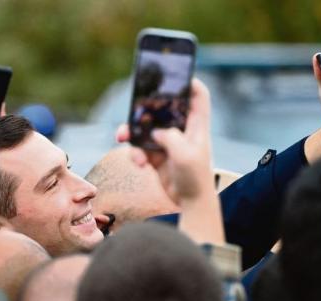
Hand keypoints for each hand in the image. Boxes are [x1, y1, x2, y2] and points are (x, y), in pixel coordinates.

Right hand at [118, 79, 214, 204]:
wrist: (190, 204)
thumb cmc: (195, 178)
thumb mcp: (185, 155)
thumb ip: (170, 137)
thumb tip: (156, 132)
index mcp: (196, 125)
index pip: (198, 96)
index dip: (188, 82)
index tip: (174, 75)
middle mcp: (183, 131)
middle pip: (163, 109)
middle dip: (145, 109)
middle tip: (132, 108)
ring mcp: (169, 143)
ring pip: (146, 129)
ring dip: (132, 133)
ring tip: (122, 138)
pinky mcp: (158, 156)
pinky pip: (141, 148)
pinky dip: (136, 154)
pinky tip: (139, 164)